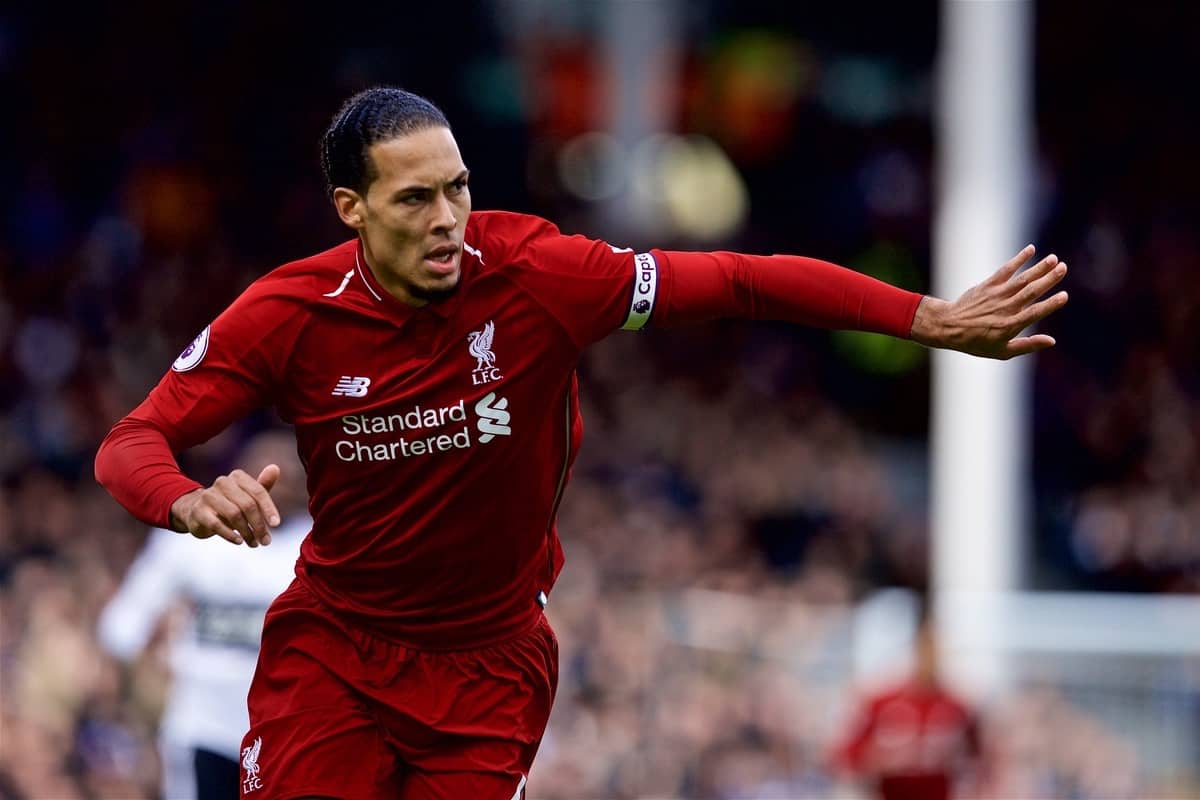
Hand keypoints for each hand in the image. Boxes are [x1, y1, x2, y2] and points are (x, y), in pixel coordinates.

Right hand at [169, 464, 281, 546]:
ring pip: (234, 515)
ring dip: (247, 532)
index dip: (269, 508)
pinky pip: (217, 524)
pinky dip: (230, 535)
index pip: (258, 491)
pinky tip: (239, 541)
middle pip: (248, 505)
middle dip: (259, 525)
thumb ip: (263, 485)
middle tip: (265, 541)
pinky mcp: (198, 511)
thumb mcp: (248, 496)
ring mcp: (208, 496)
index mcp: (238, 476)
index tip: (276, 524)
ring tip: (254, 543)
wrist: (197, 512)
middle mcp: (223, 482)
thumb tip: (276, 468)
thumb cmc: (230, 504)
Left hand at [910, 245, 1067, 358]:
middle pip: (1030, 292)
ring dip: (1038, 268)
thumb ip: (1028, 345)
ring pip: (1021, 279)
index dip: (1050, 304)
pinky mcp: (988, 285)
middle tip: (1063, 268)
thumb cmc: (976, 342)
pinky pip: (1005, 270)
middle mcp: (1004, 308)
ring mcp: (996, 295)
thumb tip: (1052, 341)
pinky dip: (1019, 259)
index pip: (1034, 313)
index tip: (1064, 295)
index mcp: (1010, 325)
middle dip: (1048, 279)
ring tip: (1054, 258)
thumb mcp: (1002, 352)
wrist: (948, 327)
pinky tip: (1031, 250)